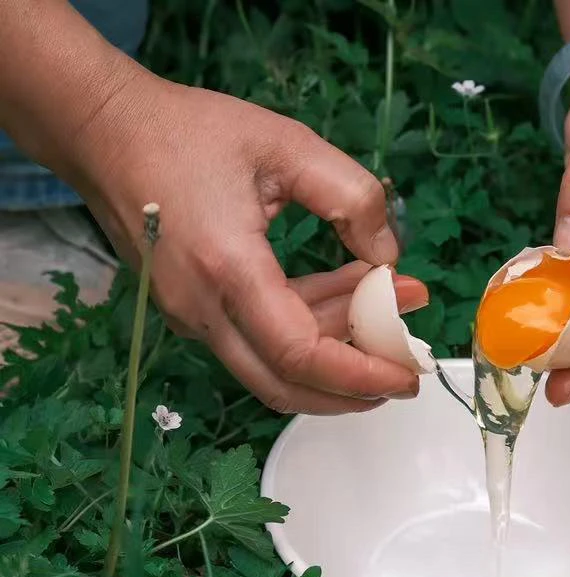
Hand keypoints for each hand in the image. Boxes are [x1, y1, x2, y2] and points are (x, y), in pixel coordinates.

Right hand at [75, 69, 426, 413]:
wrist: (102, 131)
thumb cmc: (187, 132)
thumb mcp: (286, 144)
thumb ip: (352, 196)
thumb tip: (389, 257)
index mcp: (227, 268)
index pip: (299, 354)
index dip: (358, 374)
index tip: (405, 374)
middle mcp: (201, 309)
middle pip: (285, 386)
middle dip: (352, 390)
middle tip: (404, 372)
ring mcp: (190, 317)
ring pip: (272, 367)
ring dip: (334, 353)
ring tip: (391, 308)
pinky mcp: (190, 314)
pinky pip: (255, 342)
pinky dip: (304, 332)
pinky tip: (343, 295)